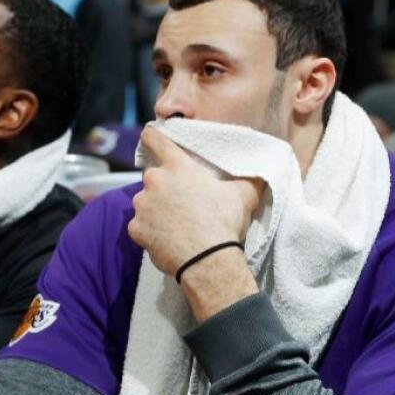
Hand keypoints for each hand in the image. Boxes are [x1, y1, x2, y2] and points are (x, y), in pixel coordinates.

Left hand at [127, 126, 261, 275]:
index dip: (153, 136)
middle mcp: (155, 181)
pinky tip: (166, 238)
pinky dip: (149, 231)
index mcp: (178, 166)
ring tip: (176, 223)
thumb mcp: (244, 194)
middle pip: (153, 176)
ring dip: (155, 208)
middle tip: (182, 200)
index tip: (150, 135)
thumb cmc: (224, 222)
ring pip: (145, 202)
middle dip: (164, 185)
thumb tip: (259, 172)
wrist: (207, 259)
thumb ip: (247, 178)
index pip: (156, 139)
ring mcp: (142, 205)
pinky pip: (140, 226)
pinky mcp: (135, 228)